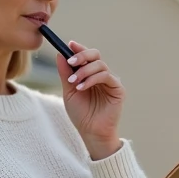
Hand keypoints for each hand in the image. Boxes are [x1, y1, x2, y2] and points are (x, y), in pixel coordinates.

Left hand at [55, 40, 123, 158]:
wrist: (90, 132)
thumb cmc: (81, 114)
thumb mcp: (69, 91)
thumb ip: (66, 73)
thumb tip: (60, 55)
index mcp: (90, 74)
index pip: (87, 56)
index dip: (79, 49)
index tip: (69, 45)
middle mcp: (101, 75)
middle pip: (96, 55)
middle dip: (82, 55)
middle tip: (71, 61)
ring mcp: (111, 81)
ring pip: (100, 65)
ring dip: (85, 71)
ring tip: (74, 82)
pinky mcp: (118, 89)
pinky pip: (106, 76)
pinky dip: (92, 79)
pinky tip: (82, 87)